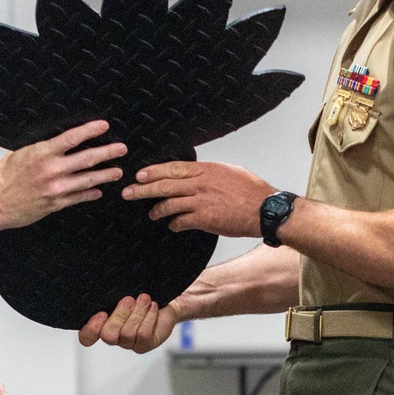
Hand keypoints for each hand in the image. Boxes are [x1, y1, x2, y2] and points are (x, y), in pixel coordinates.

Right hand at [0, 120, 125, 229]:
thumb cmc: (2, 178)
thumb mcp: (19, 154)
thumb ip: (40, 149)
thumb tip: (57, 142)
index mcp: (41, 153)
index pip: (72, 138)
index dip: (91, 130)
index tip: (104, 126)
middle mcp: (51, 171)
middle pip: (87, 159)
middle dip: (107, 152)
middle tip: (121, 149)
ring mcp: (55, 189)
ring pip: (87, 180)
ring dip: (105, 175)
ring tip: (117, 171)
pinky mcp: (55, 204)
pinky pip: (78, 198)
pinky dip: (89, 194)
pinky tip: (98, 191)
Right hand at [79, 294, 179, 353]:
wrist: (165, 299)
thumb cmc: (138, 294)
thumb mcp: (122, 290)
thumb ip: (110, 294)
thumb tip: (104, 287)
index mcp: (101, 323)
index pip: (87, 337)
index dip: (91, 329)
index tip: (101, 314)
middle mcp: (113, 336)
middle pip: (108, 335)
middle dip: (120, 315)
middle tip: (129, 300)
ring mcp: (128, 343)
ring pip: (128, 333)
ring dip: (137, 313)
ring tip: (145, 299)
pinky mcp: (144, 345)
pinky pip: (143, 334)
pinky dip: (149, 317)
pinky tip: (152, 307)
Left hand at [122, 160, 270, 236]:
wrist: (265, 210)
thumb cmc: (251, 191)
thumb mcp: (230, 171)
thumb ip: (210, 172)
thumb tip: (197, 174)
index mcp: (206, 169)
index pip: (172, 168)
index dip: (153, 172)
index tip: (139, 175)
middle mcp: (200, 184)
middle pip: (164, 185)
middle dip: (142, 189)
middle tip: (128, 193)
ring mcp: (201, 202)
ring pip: (169, 204)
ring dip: (156, 210)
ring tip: (151, 214)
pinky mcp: (204, 219)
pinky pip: (180, 221)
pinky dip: (174, 224)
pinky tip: (172, 226)